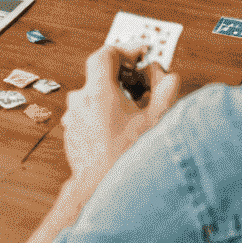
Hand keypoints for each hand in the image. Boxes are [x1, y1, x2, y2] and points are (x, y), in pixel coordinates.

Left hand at [61, 44, 180, 188]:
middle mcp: (80, 101)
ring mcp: (72, 118)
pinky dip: (102, 115)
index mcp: (98, 92)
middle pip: (100, 76)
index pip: (105, 54)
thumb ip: (165, 92)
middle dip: (122, 77)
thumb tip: (170, 77)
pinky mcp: (71, 133)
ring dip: (112, 98)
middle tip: (141, 86)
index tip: (139, 54)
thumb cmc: (129, 157)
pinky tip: (119, 129)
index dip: (124, 50)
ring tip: (133, 112)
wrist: (103, 191)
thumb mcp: (156, 122)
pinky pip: (87, 114)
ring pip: (94, 96)